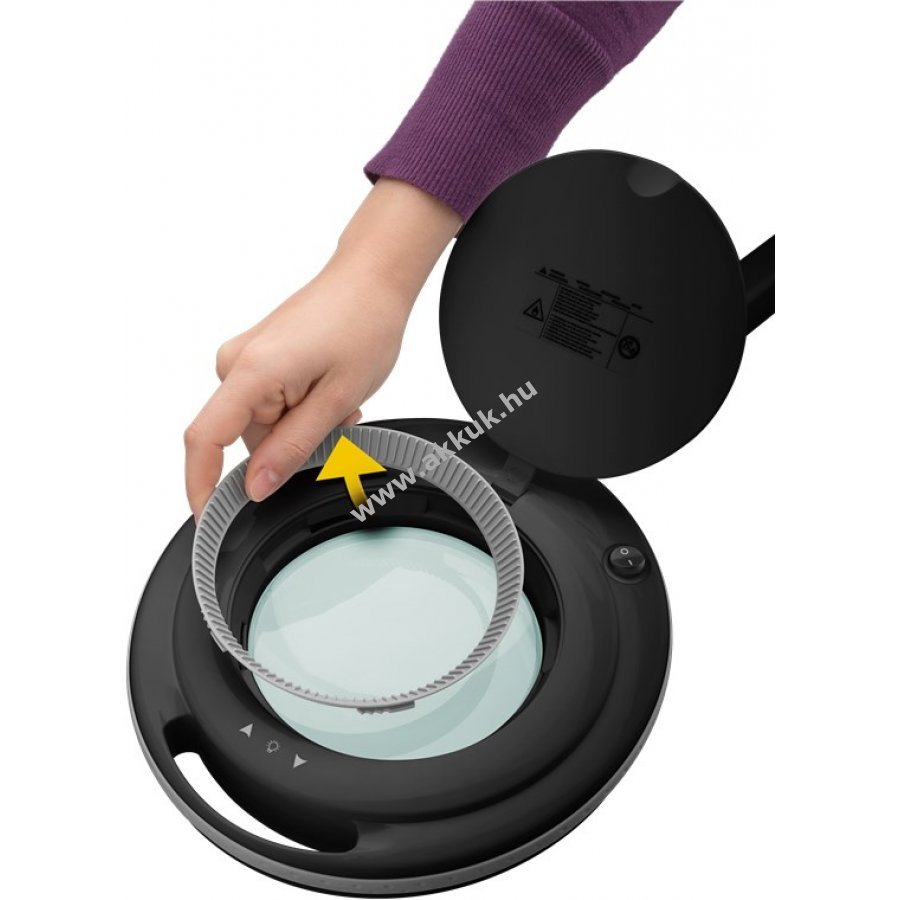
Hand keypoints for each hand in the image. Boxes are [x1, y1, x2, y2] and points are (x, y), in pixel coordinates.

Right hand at [184, 178, 460, 518]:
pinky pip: (267, 405)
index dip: (202, 487)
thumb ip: (293, 448)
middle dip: (289, 448)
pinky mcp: (255, 357)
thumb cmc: (363, 323)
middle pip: (246, 439)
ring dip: (299, 428)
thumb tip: (257, 487)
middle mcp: (235, 362)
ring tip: (338, 402)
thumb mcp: (337, 400)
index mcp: (251, 371)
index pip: (205, 440)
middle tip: (337, 425)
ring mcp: (243, 358)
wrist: (371, 278)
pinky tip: (326, 392)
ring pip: (261, 425)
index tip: (211, 519)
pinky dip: (297, 411)